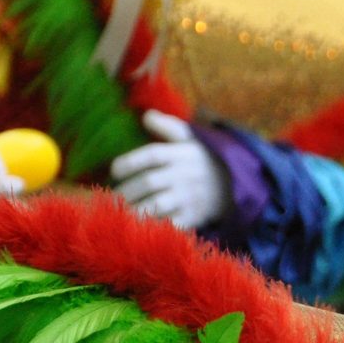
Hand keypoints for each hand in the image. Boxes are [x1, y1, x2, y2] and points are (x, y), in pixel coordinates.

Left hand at [110, 110, 223, 230]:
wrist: (232, 185)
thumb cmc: (200, 160)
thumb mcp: (189, 138)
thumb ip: (167, 125)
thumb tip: (146, 115)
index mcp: (180, 154)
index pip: (152, 155)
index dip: (130, 162)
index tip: (114, 171)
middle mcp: (184, 176)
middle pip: (150, 182)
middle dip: (127, 191)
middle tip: (110, 197)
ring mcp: (189, 198)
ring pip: (157, 205)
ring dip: (135, 209)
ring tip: (118, 213)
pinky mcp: (193, 217)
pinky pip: (170, 224)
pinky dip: (153, 227)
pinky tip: (138, 227)